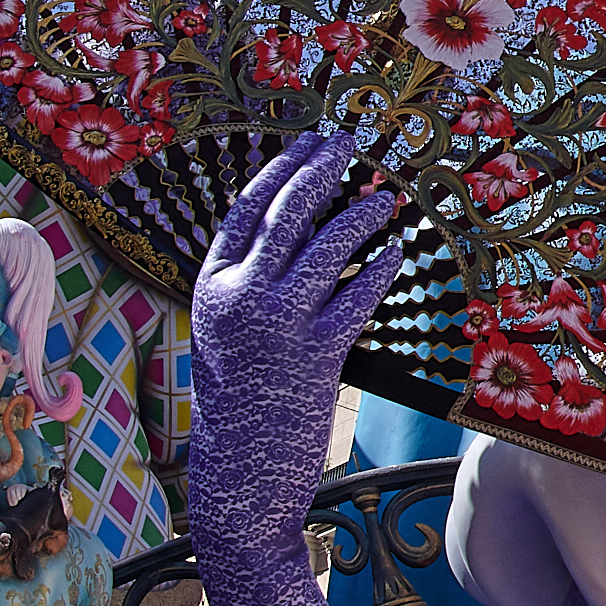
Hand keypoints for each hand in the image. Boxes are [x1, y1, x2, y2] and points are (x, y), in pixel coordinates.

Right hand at [192, 132, 406, 423]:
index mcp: (211, 285)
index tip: (306, 141)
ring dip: (359, 215)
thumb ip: (246, 279)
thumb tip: (296, 225)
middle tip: (347, 142)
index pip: (246, 210)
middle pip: (286, 215)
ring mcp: (278, 324)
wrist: (239, 464)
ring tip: (384, 197)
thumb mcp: (222, 327)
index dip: (279, 169)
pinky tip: (395, 250)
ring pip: (326, 248)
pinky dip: (379, 269)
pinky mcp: (317, 353)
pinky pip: (357, 297)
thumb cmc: (238, 392)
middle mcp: (239, 297)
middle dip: (320, 170)